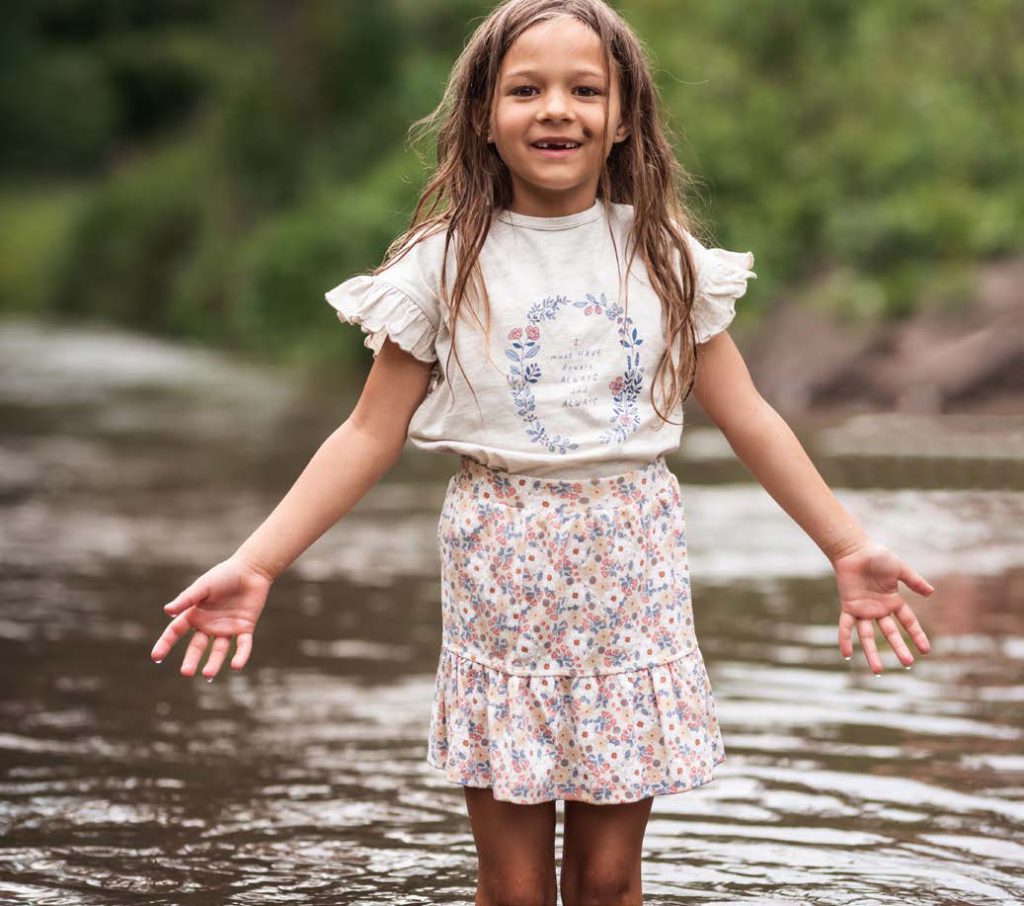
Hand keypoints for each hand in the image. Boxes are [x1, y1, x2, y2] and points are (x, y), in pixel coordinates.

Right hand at [150, 555, 271, 679]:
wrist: (251, 569)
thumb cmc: (224, 575)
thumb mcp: (203, 586)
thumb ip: (187, 599)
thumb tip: (167, 611)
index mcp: (194, 614)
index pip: (176, 632)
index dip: (165, 644)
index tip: (156, 657)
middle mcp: (209, 625)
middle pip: (197, 647)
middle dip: (191, 660)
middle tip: (185, 673)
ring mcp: (227, 628)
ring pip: (219, 650)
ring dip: (214, 662)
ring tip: (208, 675)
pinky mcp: (245, 628)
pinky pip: (242, 645)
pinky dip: (240, 656)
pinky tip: (236, 666)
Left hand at [831, 540, 933, 674]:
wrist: (854, 549)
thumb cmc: (877, 556)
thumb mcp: (900, 569)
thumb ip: (914, 581)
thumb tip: (931, 593)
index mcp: (893, 601)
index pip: (908, 622)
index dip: (917, 635)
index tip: (926, 651)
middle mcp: (879, 609)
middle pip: (890, 633)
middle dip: (898, 648)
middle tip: (907, 664)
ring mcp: (863, 610)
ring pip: (868, 636)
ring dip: (872, 652)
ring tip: (878, 671)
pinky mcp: (848, 606)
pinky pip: (845, 626)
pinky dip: (844, 639)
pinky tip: (846, 654)